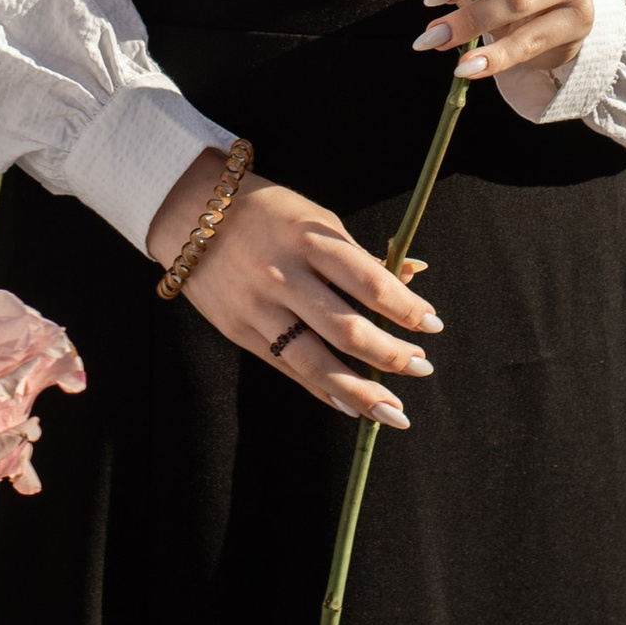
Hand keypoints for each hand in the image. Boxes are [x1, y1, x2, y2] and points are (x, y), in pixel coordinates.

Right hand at [146, 155, 440, 426]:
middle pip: (345, 329)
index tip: (434, 324)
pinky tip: (351, 404)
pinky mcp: (240, 331)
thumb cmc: (268, 212)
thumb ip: (360, 255)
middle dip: (390, 355)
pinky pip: (288, 368)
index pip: (369, 283)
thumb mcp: (316, 219)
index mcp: (309, 240)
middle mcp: (284, 276)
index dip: (406, 308)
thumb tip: (415, 274)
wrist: (191, 213)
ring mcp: (258, 308)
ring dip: (360, 392)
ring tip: (394, 411)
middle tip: (422, 367)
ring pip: (315, 361)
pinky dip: (323, 389)